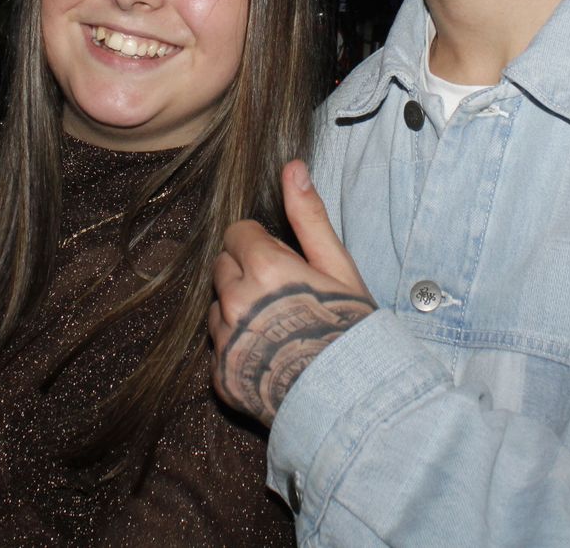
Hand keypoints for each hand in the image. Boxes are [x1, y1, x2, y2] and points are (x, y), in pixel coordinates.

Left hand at [209, 160, 375, 425]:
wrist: (353, 402)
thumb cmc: (351, 329)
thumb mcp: (338, 267)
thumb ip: (309, 216)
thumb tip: (293, 166)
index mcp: (263, 268)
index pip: (239, 234)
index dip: (264, 245)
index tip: (288, 266)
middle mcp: (234, 301)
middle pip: (224, 266)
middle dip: (247, 273)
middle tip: (286, 296)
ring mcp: (224, 341)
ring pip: (217, 306)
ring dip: (238, 309)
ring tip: (279, 328)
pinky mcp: (219, 376)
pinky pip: (218, 347)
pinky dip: (237, 347)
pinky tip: (270, 355)